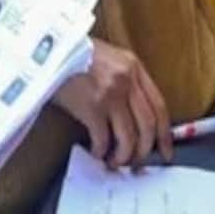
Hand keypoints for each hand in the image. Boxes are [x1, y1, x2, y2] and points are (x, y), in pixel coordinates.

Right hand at [53, 39, 171, 168]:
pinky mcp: (91, 106)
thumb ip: (124, 80)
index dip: (164, 134)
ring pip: (128, 137)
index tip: (165, 152)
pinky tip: (96, 152)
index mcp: (134, 67)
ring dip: (122, 156)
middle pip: (147, 125)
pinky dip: (101, 151)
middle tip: (135, 163)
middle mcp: (127, 80)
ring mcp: (111, 93)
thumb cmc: (73, 54)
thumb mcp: (108, 58)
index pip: (159, 106)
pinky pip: (103, 138)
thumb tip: (133, 116)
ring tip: (114, 161)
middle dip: (144, 150)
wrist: (49, 50)